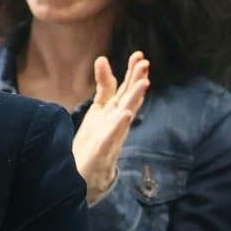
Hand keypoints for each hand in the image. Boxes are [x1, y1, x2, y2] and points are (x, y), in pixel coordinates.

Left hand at [70, 51, 150, 202]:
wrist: (85, 176)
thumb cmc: (95, 141)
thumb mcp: (99, 109)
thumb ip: (104, 86)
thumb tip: (102, 58)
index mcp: (116, 112)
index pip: (126, 89)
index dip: (133, 73)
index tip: (139, 55)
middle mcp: (117, 123)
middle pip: (129, 99)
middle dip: (137, 81)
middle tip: (145, 63)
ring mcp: (112, 137)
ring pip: (125, 116)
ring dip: (135, 100)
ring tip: (144, 84)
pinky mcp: (102, 153)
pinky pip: (111, 138)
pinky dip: (119, 126)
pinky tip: (125, 115)